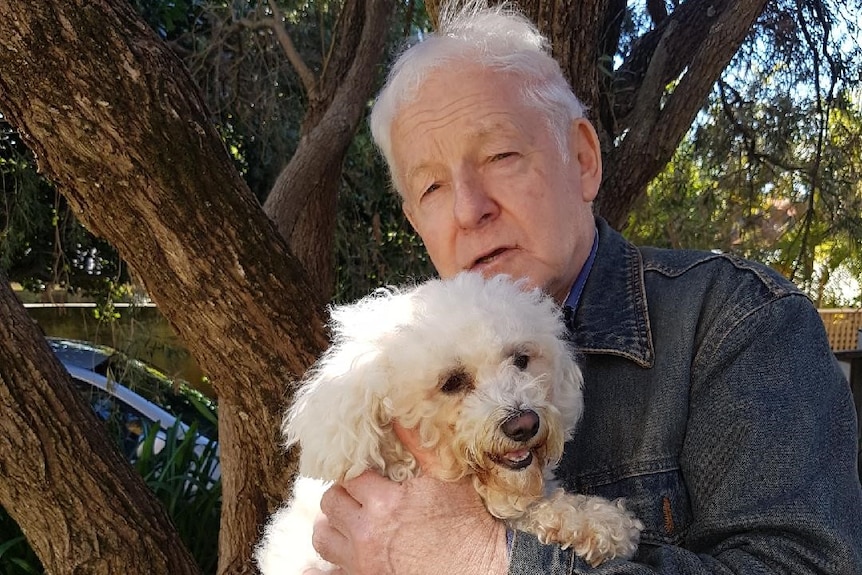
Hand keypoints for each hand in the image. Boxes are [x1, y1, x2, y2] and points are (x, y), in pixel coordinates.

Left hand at [310, 424, 507, 574]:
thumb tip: (400, 415)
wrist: (482, 570)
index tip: (367, 473)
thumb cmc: (467, 525)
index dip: (358, 472)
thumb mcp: (446, 479)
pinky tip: (321, 564)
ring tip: (349, 521)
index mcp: (385, 504)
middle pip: (330, 504)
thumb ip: (419, 446)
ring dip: (332, 526)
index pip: (350, 477)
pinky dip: (321, 570)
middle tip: (358, 495)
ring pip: (322, 538)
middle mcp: (367, 534)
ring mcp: (363, 563)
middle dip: (342, 495)